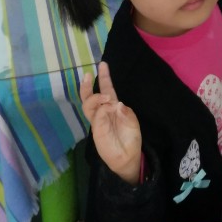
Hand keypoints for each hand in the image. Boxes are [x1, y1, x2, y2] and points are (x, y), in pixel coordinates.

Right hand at [80, 63, 141, 183]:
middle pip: (91, 96)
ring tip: (106, 97)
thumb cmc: (130, 138)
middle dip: (88, 85)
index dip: (104, 78)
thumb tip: (116, 104)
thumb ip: (125, 112)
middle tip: (88, 74)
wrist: (128, 157)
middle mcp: (103, 112)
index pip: (107, 89)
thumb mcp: (133, 121)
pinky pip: (96, 116)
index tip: (102, 64)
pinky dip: (102, 110)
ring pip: (89, 104)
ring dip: (96, 97)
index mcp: (113, 107)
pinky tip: (109, 108)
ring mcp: (98, 121)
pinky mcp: (96, 130)